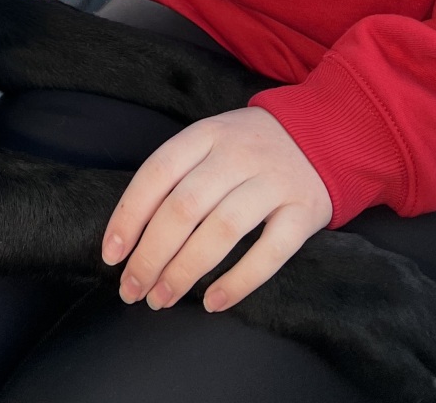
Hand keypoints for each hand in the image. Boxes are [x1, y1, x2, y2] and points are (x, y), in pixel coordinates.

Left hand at [101, 106, 332, 314]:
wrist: (322, 133)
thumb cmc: (250, 148)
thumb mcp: (212, 140)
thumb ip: (179, 173)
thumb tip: (132, 232)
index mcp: (208, 134)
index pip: (158, 172)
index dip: (130, 216)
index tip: (112, 255)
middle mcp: (239, 154)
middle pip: (185, 207)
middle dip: (151, 255)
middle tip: (133, 289)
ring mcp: (273, 181)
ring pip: (222, 230)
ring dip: (185, 271)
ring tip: (162, 298)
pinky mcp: (304, 211)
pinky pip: (269, 253)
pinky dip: (239, 281)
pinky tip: (214, 303)